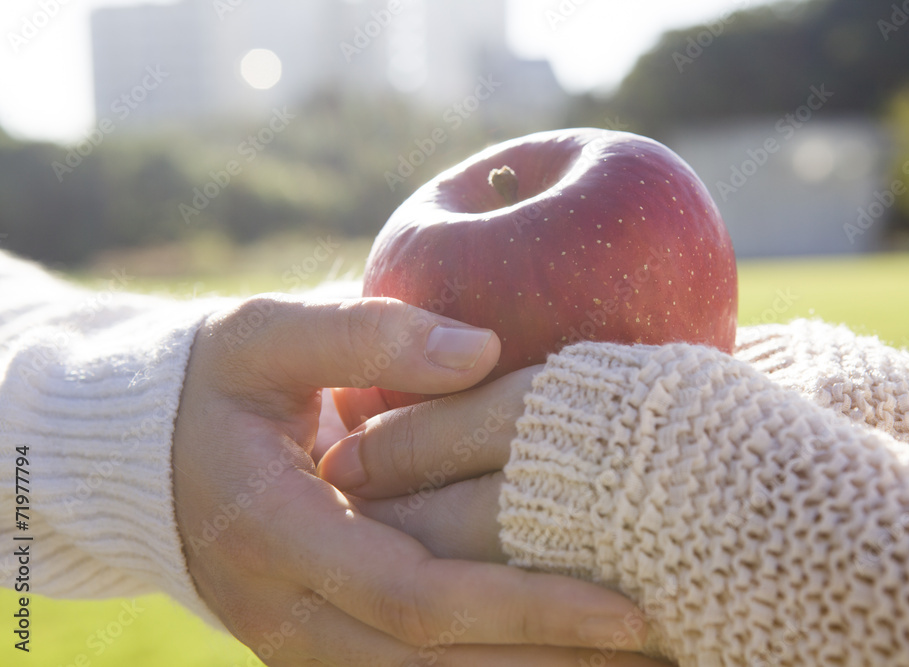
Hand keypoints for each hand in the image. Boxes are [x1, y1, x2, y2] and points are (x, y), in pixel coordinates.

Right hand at [173, 294, 654, 665]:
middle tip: (665, 655)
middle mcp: (288, 613)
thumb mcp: (267, 334)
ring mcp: (299, 643)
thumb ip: (368, 338)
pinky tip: (557, 661)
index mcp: (278, 534)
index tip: (628, 608)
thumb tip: (481, 352)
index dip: (526, 608)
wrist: (140, 452)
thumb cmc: (213, 378)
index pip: (418, 597)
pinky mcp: (316, 644)